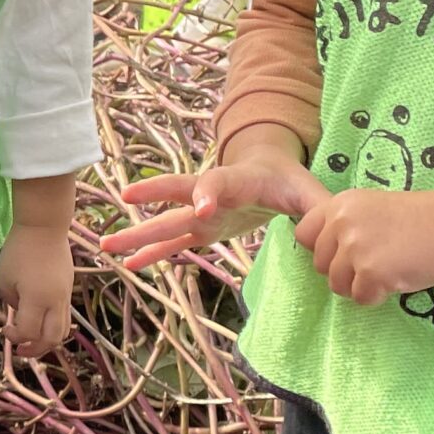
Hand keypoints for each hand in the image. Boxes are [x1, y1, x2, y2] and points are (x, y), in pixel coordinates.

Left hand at [0, 221, 71, 356]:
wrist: (44, 226)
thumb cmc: (19, 250)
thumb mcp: (5, 279)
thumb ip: (12, 302)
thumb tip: (20, 312)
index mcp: (38, 299)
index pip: (29, 332)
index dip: (15, 337)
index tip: (4, 329)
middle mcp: (56, 301)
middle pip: (52, 339)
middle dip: (35, 349)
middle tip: (19, 349)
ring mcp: (66, 295)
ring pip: (64, 330)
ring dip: (47, 340)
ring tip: (32, 340)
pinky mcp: (69, 289)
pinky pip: (65, 316)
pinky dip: (52, 325)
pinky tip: (39, 321)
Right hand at [102, 136, 327, 271]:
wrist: (269, 169)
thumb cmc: (289, 180)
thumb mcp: (309, 191)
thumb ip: (319, 208)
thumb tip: (328, 229)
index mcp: (239, 181)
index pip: (220, 182)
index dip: (209, 193)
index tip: (201, 210)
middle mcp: (213, 194)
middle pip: (179, 193)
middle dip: (153, 195)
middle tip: (126, 200)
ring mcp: (202, 212)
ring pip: (166, 222)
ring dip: (137, 234)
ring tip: (106, 247)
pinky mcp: (202, 228)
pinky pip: (172, 243)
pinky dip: (151, 254)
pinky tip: (129, 265)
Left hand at [291, 180, 433, 305]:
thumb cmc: (421, 218)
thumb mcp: (373, 208)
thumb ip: (345, 224)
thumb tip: (321, 251)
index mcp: (339, 204)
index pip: (303, 234)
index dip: (321, 248)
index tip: (343, 251)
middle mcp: (341, 224)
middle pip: (319, 264)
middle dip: (343, 270)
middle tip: (374, 262)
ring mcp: (355, 250)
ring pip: (337, 285)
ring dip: (360, 285)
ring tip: (387, 270)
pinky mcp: (371, 274)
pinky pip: (361, 298)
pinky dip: (378, 296)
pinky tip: (397, 279)